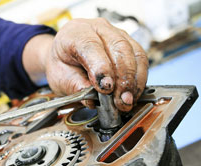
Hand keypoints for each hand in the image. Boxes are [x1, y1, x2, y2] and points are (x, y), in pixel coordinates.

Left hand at [24, 18, 147, 111]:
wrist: (65, 54)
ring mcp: (116, 33)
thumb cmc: (62, 64)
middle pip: (119, 48)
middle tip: (121, 101)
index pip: (91, 46)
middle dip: (123, 78)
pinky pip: (141, 58)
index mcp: (75, 33)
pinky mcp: (129, 42)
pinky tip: (133, 94)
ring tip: (128, 101)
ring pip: (134, 52)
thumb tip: (93, 100)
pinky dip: (139, 78)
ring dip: (134, 80)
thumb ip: (75, 86)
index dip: (101, 68)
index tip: (106, 88)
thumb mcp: (60, 77)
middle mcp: (98, 28)